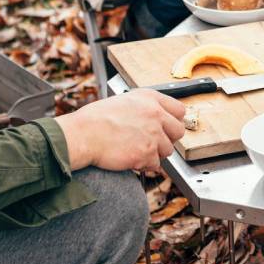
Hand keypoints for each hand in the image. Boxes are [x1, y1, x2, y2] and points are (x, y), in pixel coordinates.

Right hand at [57, 89, 186, 172]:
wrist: (83, 134)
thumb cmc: (96, 119)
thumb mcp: (124, 102)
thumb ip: (145, 108)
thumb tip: (158, 119)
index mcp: (150, 98)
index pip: (179, 110)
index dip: (173, 121)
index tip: (167, 127)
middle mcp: (155, 114)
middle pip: (178, 131)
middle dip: (167, 139)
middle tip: (153, 142)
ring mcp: (153, 134)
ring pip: (168, 150)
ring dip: (155, 153)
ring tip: (137, 150)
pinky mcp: (147, 153)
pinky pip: (155, 164)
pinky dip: (145, 164)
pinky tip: (131, 158)